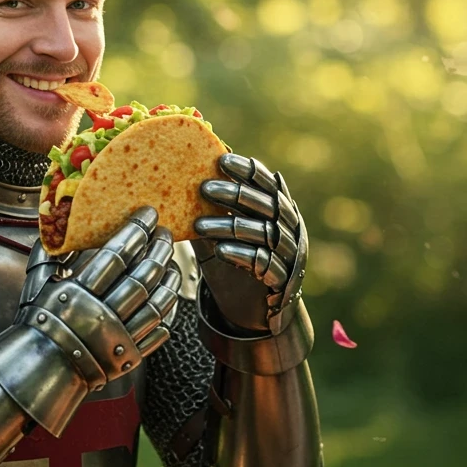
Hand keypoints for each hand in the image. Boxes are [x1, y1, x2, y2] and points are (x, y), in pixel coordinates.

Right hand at [19, 206, 180, 386]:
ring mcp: (118, 338)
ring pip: (156, 303)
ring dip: (169, 279)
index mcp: (78, 295)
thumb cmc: (37, 325)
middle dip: (158, 249)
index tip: (148, 214)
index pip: (116, 256)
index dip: (136, 232)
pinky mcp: (129, 356)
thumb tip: (56, 229)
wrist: (40, 371)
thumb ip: (48, 257)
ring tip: (173, 262)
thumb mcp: (36, 287)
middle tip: (165, 233)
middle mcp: (101, 316)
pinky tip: (169, 296)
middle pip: (141, 277)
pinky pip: (156, 331)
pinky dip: (167, 312)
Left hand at [191, 154, 307, 336]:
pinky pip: (264, 262)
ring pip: (262, 233)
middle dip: (234, 194)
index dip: (248, 170)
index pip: (266, 183)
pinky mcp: (283, 278)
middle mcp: (289, 227)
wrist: (257, 307)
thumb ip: (211, 210)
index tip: (222, 159)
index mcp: (279, 209)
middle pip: (265, 205)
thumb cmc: (237, 260)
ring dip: (229, 226)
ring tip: (198, 225)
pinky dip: (241, 254)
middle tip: (203, 187)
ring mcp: (289, 252)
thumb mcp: (223, 233)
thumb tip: (177, 181)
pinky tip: (219, 250)